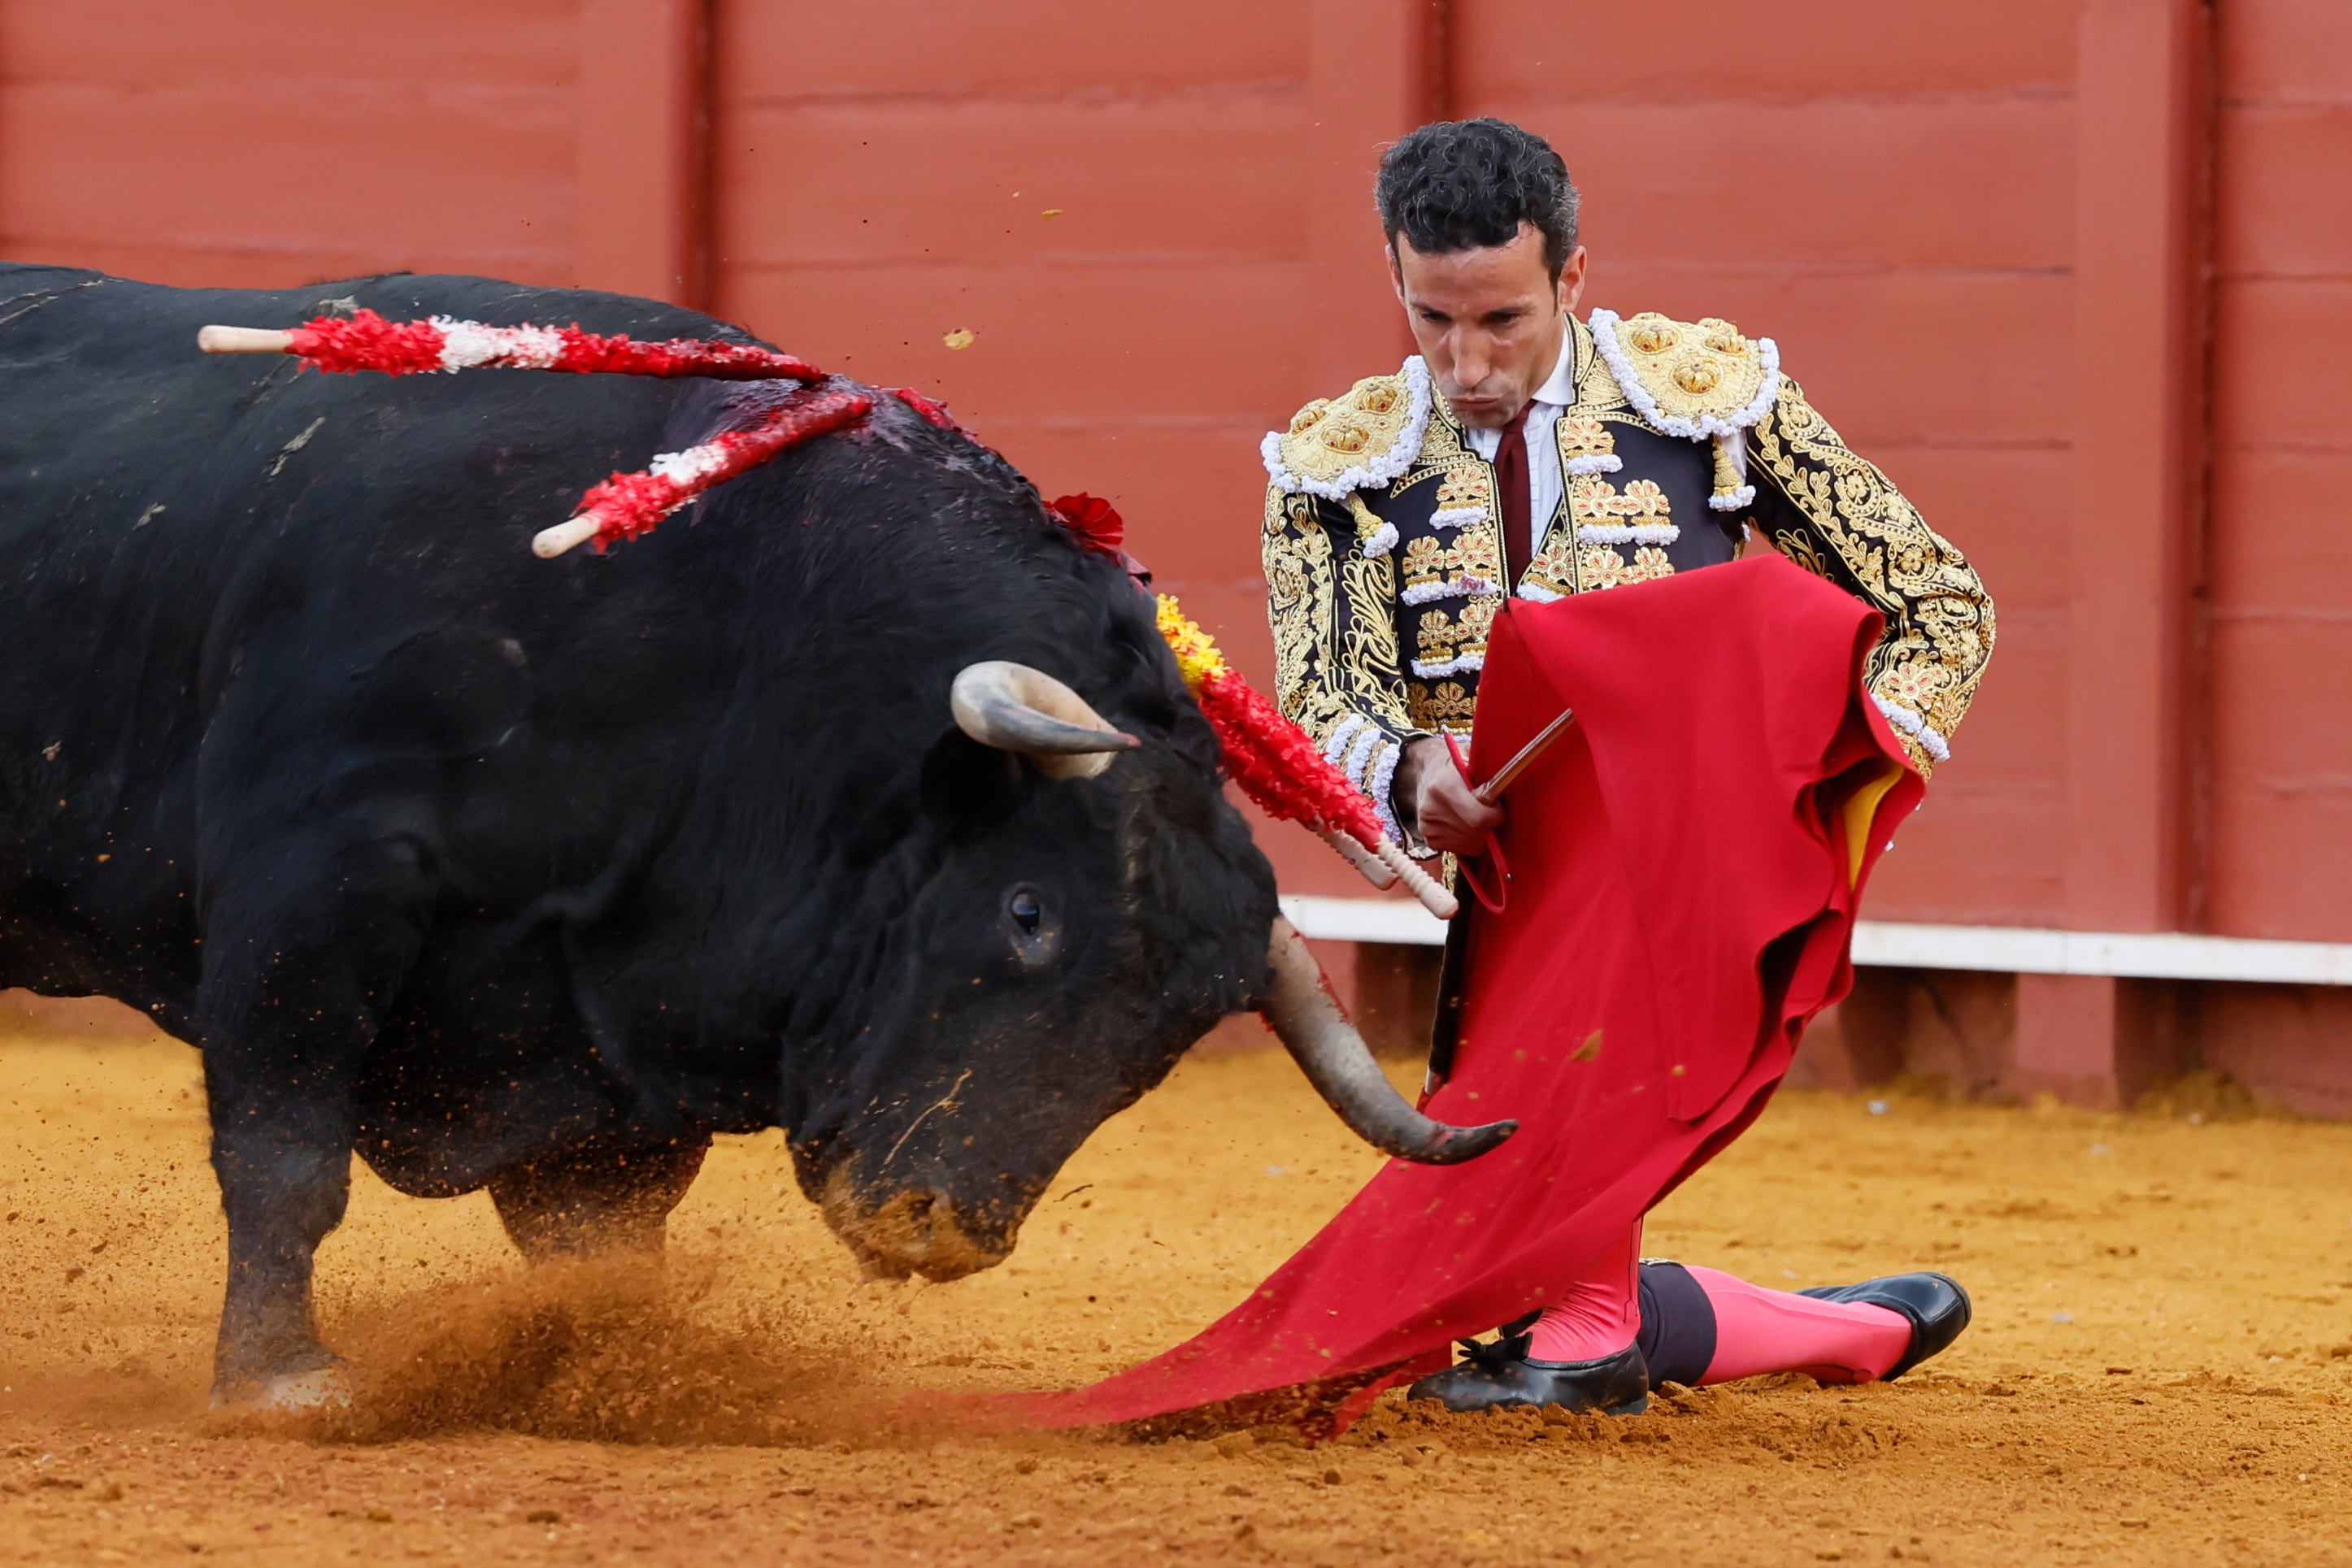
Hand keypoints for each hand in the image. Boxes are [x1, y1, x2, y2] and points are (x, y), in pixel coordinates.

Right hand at [1396, 736, 1503, 856]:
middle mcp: (1432, 809)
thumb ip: (1489, 771)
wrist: (1427, 774)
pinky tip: (1467, 825)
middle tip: (1492, 811)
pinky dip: (1471, 841)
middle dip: (1491, 825)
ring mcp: (1428, 827)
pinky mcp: (1430, 841)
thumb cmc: (1457, 766)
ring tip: (1478, 816)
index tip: (1500, 807)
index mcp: (1444, 786)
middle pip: (1478, 834)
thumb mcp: (1473, 758)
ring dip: (1483, 835)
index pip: (1479, 818)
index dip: (1497, 815)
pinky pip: (1463, 850)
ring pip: (1473, 845)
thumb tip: (1515, 778)